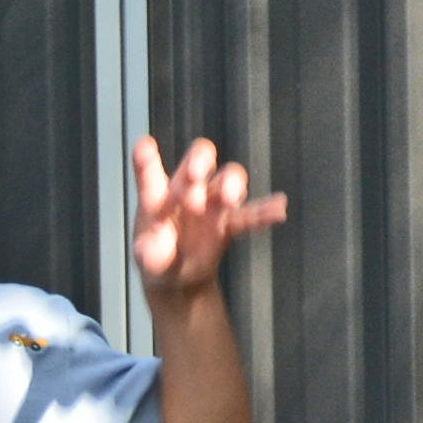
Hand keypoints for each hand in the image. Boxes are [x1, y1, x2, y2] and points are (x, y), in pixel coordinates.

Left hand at [131, 131, 287, 308]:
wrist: (178, 275)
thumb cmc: (157, 256)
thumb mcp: (149, 260)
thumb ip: (149, 254)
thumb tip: (147, 252)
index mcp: (157, 195)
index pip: (150, 172)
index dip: (147, 159)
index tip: (143, 146)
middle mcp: (188, 189)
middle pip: (199, 159)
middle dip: (198, 162)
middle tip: (194, 176)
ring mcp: (211, 204)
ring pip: (228, 178)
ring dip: (230, 183)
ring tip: (229, 199)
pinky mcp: (229, 222)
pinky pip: (250, 214)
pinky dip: (264, 212)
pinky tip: (278, 210)